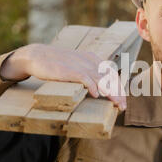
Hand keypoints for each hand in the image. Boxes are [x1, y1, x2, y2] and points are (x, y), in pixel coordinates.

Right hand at [0, 44, 126, 109]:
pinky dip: (92, 86)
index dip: (119, 87)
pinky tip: (96, 95)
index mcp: (93, 59)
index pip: (112, 74)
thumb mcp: (77, 66)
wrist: (37, 55)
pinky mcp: (69, 70)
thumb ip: (89, 74)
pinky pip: (84, 78)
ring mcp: (80, 65)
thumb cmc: (57, 64)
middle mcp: (90, 61)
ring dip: (110, 93)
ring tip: (116, 103)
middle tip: (122, 106)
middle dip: (118, 93)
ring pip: (101, 79)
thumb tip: (99, 89)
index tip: (123, 101)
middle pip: (109, 78)